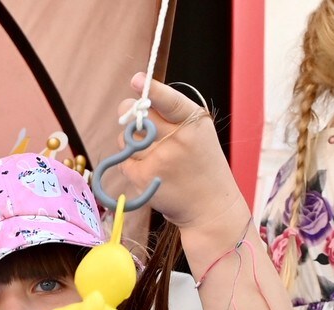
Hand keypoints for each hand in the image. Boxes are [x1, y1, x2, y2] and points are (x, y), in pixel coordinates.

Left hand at [109, 76, 246, 236]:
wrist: (210, 206)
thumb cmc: (201, 167)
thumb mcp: (197, 136)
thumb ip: (172, 118)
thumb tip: (136, 105)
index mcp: (194, 123)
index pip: (170, 102)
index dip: (152, 90)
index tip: (136, 80)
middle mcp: (178, 139)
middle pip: (137, 116)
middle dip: (129, 115)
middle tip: (134, 121)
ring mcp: (160, 159)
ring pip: (126, 139)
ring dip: (130, 144)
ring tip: (153, 155)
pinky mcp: (144, 178)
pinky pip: (123, 161)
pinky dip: (130, 164)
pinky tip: (149, 171)